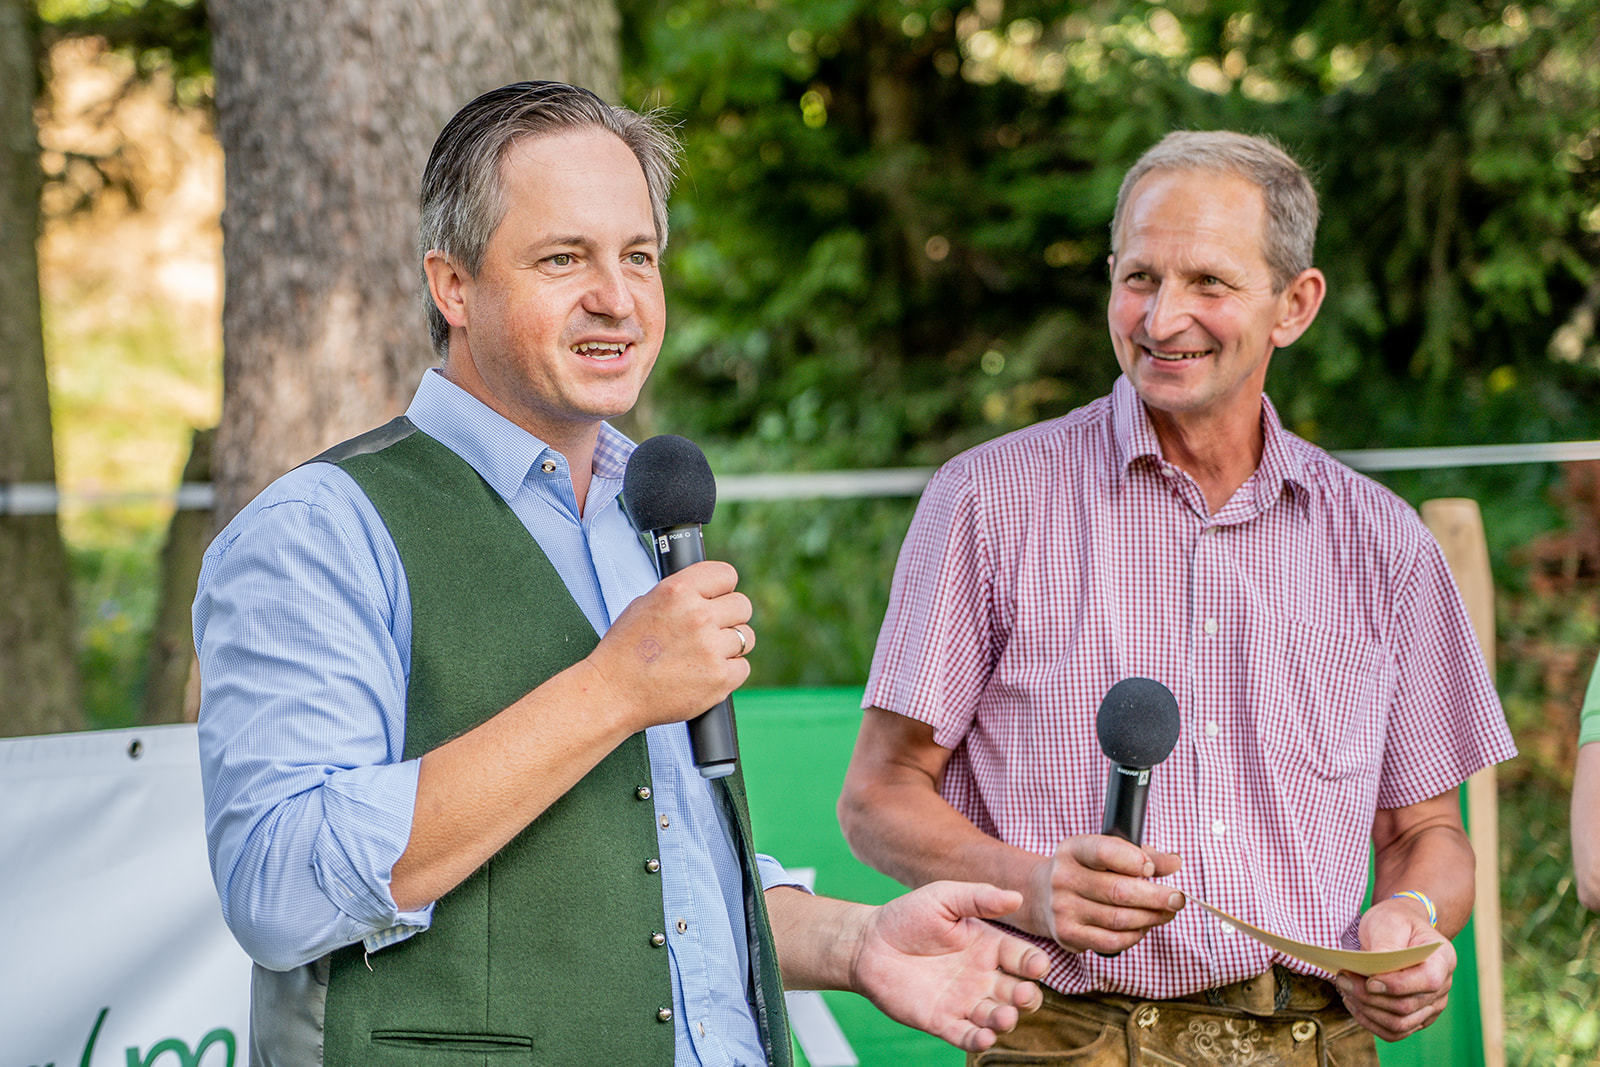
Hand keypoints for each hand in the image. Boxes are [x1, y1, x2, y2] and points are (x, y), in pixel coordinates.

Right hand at [583, 560, 752, 730]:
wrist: (613, 693)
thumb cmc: (624, 652)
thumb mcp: (644, 605)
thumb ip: (681, 595)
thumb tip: (708, 592)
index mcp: (678, 592)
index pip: (726, 574)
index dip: (722, 589)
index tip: (718, 599)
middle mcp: (698, 616)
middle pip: (742, 605)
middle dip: (729, 618)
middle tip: (710, 631)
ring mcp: (711, 648)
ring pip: (746, 637)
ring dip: (729, 646)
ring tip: (703, 656)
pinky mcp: (720, 678)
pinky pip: (742, 667)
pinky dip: (728, 672)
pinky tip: (704, 674)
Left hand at [848, 881, 1049, 1052]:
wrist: (869, 944)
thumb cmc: (908, 917)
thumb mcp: (943, 898)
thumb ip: (979, 897)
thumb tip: (1017, 896)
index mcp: (988, 947)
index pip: (1023, 958)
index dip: (1034, 963)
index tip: (1037, 966)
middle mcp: (982, 977)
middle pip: (1018, 993)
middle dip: (1027, 997)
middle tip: (1023, 994)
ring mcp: (964, 1001)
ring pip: (996, 1018)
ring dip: (1005, 1021)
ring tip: (1004, 1017)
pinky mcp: (942, 1021)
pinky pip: (966, 1036)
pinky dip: (978, 1040)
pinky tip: (983, 1038)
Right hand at [1024, 836, 1183, 954]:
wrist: (1044, 895)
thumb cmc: (1086, 871)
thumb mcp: (1108, 853)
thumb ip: (1144, 856)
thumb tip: (1174, 862)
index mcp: (1073, 850)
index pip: (1105, 852)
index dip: (1135, 860)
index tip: (1153, 869)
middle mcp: (1063, 878)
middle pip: (1118, 891)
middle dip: (1156, 897)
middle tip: (1177, 899)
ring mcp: (1063, 909)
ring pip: (1119, 919)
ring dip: (1150, 918)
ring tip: (1165, 913)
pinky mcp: (1068, 935)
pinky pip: (1111, 941)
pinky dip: (1134, 936)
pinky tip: (1142, 927)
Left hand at [1338, 896, 1454, 1041]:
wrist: (1399, 928)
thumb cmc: (1394, 922)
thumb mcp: (1389, 922)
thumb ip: (1385, 947)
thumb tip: (1373, 976)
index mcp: (1443, 959)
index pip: (1427, 981)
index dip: (1396, 985)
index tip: (1368, 980)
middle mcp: (1443, 987)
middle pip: (1407, 1007)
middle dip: (1370, 997)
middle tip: (1342, 980)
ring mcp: (1431, 1005)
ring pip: (1399, 1024)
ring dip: (1367, 1011)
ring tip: (1345, 990)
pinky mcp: (1416, 1017)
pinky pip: (1394, 1031)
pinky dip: (1370, 1022)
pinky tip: (1354, 1004)